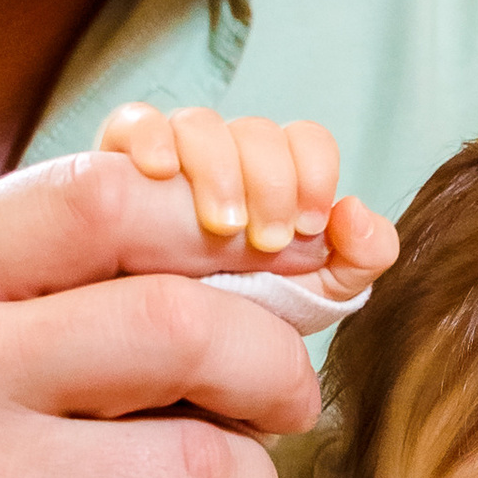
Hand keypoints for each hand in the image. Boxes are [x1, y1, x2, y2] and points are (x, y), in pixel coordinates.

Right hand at [96, 104, 397, 302]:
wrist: (155, 355)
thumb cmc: (235, 317)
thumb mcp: (307, 296)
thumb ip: (356, 260)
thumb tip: (360, 215)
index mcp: (273, 181)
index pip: (306, 141)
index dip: (314, 170)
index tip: (308, 224)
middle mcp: (226, 160)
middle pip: (257, 130)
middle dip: (271, 181)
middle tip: (268, 239)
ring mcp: (172, 158)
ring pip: (200, 124)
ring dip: (220, 170)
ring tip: (222, 225)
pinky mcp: (117, 161)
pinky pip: (132, 122)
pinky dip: (150, 136)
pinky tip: (158, 171)